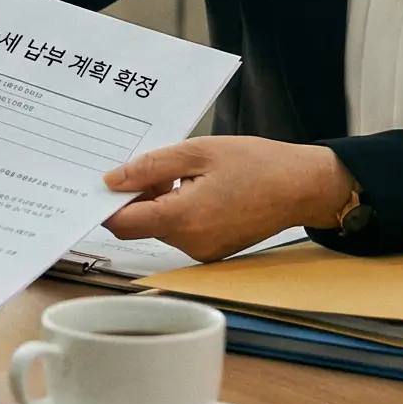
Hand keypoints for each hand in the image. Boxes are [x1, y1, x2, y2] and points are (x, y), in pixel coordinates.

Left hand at [100, 136, 353, 262]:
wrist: (302, 186)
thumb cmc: (256, 163)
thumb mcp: (197, 152)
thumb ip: (150, 167)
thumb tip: (111, 181)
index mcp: (183, 218)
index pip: (123, 223)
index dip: (105, 205)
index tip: (100, 184)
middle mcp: (190, 243)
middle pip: (140, 225)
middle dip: (135, 197)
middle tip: (148, 165)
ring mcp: (202, 251)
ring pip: (160, 227)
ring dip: (158, 202)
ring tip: (181, 171)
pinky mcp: (213, 251)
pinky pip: (181, 231)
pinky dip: (177, 210)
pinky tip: (195, 186)